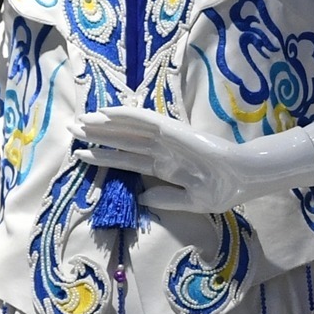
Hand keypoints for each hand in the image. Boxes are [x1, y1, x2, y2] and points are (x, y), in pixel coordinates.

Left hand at [74, 109, 302, 213]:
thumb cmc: (222, 190)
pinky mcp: (171, 130)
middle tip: (71, 131)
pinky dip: (125, 114)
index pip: (127, 160)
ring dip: (104, 124)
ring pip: (127, 129)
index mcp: (164, 167)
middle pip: (122, 141)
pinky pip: (144, 119)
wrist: (242, 178)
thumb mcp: (191, 201)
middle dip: (97, 136)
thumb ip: (165, 198)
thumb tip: (141, 196)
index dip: (103, 158)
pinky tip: (105, 112)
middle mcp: (160, 150)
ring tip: (79, 122)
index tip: (81, 155)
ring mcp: (165, 138)